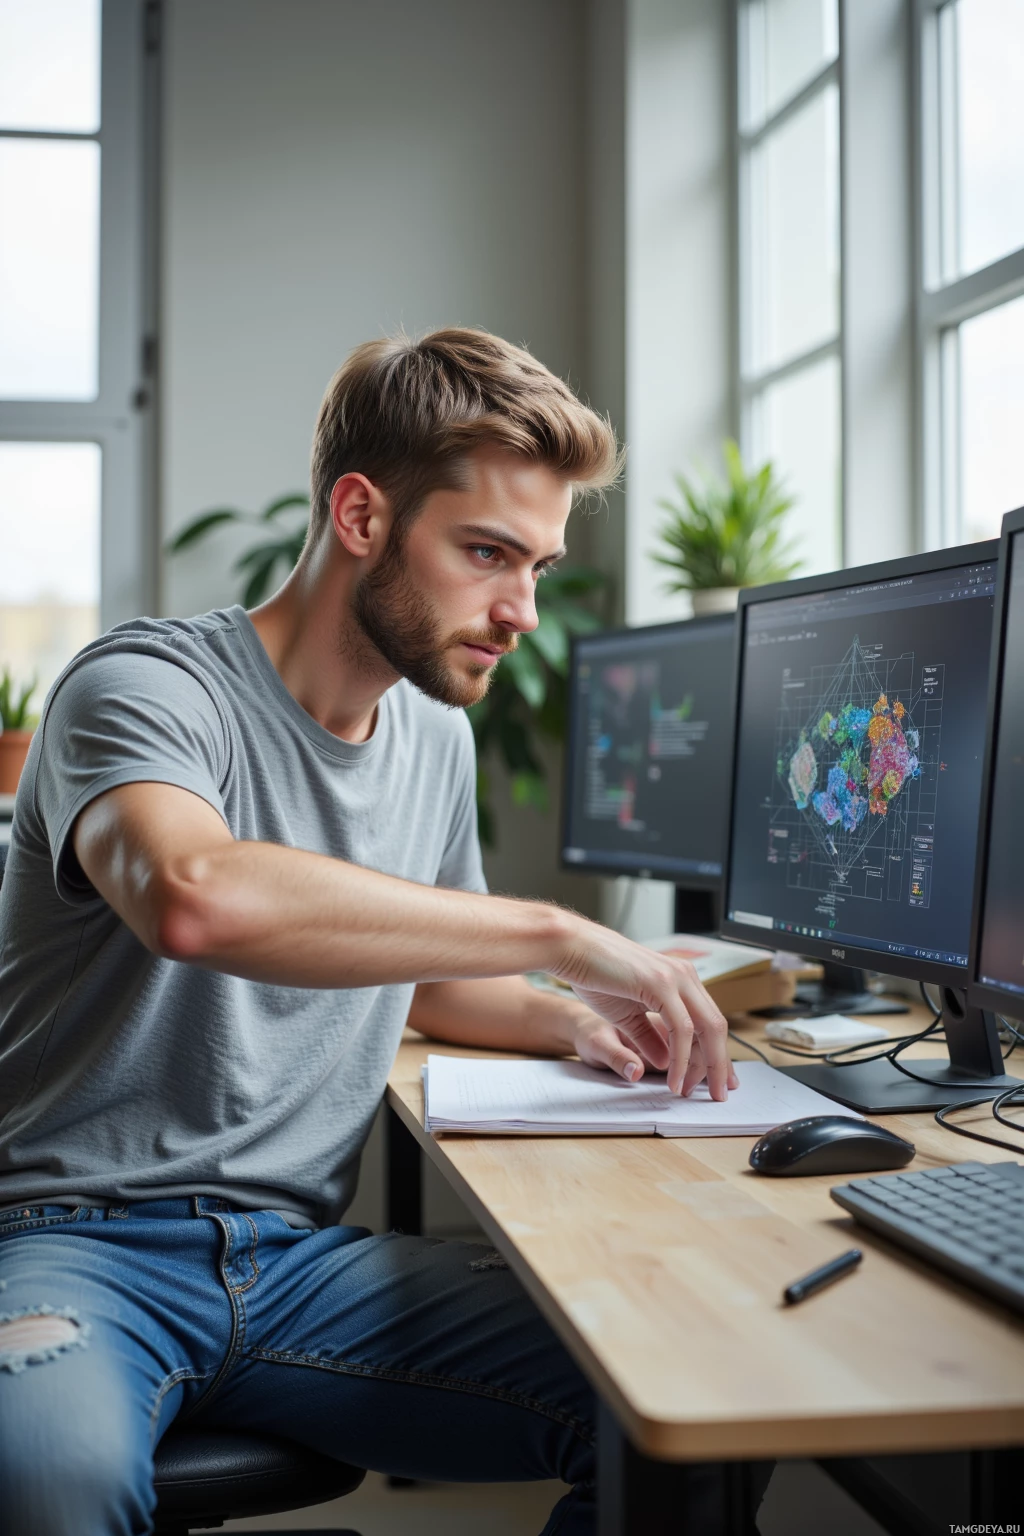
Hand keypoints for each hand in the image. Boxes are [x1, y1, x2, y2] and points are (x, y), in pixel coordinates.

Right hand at [549, 919, 737, 1099]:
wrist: (570, 948)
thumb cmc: (594, 974)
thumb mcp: (626, 1014)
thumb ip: (648, 1036)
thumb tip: (667, 1061)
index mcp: (680, 979)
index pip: (709, 1021)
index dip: (717, 1053)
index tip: (720, 1080)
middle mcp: (684, 976)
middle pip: (716, 1026)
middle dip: (720, 1065)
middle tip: (719, 1094)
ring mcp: (675, 977)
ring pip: (707, 1028)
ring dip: (704, 1066)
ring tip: (690, 1090)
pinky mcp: (661, 982)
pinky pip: (682, 1028)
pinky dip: (681, 1057)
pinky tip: (674, 1077)